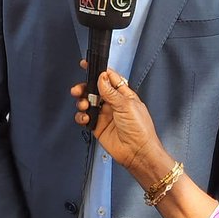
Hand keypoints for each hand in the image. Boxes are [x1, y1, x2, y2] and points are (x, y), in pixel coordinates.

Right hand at [71, 66, 169, 180]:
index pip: (109, 78)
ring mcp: (104, 115)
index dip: (98, 71)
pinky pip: (85, 118)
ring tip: (83, 105)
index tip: (87, 65)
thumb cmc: (140, 130)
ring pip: (87, 103)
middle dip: (84, 88)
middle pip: (94, 90)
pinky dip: (81, 117)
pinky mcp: (97, 126)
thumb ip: (111, 91)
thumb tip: (102, 77)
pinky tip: (85, 118)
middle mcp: (113, 103)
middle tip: (78, 90)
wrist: (137, 152)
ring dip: (82, 102)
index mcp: (123, 95)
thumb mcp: (126, 105)